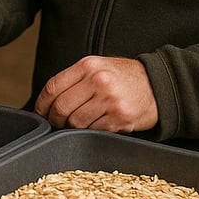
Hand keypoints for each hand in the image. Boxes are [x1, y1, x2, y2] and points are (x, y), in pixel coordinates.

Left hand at [34, 55, 158, 131]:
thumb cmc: (123, 77)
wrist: (157, 85)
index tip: (40, 113)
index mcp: (88, 66)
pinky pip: (93, 131)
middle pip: (61, 107)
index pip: (53, 87)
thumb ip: (74, 80)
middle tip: (56, 124)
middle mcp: (98, 81)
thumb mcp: (98, 67)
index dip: (41, 104)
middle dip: (54, 120)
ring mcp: (109, 100)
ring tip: (76, 125)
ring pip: (75, 123)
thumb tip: (47, 101)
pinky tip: (95, 125)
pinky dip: (90, 132)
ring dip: (71, 128)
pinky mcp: (120, 118)